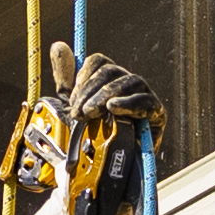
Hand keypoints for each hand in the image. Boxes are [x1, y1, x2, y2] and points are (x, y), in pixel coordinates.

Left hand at [38, 42, 153, 171]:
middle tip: (79, 113)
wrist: (109, 169)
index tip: (72, 99)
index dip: (83, 76)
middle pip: (112, 71)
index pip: (99, 62)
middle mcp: (128, 83)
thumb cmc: (95, 137)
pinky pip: (146, 101)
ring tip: (92, 113)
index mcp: (110, 80)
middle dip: (91, 91)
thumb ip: (65, 78)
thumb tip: (58, 45)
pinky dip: (129, 103)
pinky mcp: (157, 114)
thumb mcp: (75, 106)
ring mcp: (145, 96)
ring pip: (129, 82)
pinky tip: (113, 109)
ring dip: (105, 96)